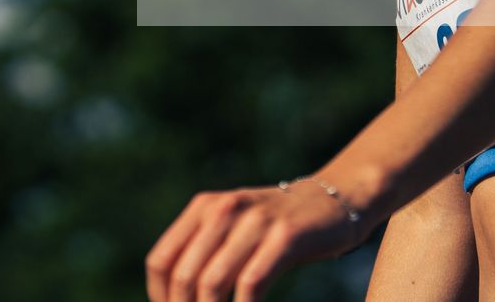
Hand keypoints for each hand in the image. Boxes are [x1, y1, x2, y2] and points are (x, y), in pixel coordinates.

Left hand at [144, 179, 371, 301]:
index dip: (160, 298)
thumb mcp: (234, 230)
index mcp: (203, 207)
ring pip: (212, 283)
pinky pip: (251, 285)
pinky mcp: (284, 237)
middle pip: (183, 276)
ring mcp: (254, 221)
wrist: (333, 202)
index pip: (160, 260)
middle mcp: (223, 209)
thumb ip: (205, 254)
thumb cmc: (277, 230)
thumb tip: (175, 298)